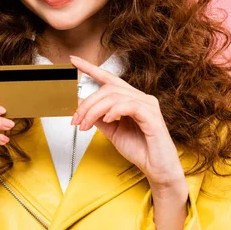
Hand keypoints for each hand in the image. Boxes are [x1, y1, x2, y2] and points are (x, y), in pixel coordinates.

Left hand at [69, 55, 185, 189]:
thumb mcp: (110, 130)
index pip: (109, 78)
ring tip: (85, 125)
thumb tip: (78, 103)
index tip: (73, 61)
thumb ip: (96, 116)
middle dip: (87, 103)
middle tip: (76, 120)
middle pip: (107, 88)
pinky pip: (129, 105)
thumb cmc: (138, 148)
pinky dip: (114, 111)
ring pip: (114, 96)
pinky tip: (108, 120)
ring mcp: (148, 105)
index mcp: (130, 99)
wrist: (157, 169)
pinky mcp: (153, 116)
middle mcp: (140, 98)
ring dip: (94, 111)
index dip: (90, 68)